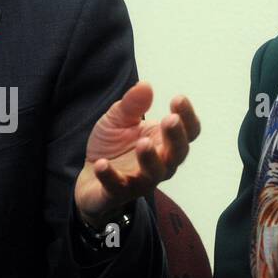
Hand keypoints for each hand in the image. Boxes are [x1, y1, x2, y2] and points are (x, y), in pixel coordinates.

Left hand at [74, 81, 198, 226]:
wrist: (90, 176)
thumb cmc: (113, 145)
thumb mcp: (118, 119)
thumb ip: (132, 104)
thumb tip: (145, 85)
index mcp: (164, 142)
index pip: (187, 131)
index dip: (187, 117)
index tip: (178, 99)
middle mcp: (160, 163)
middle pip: (177, 153)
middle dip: (175, 137)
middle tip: (169, 120)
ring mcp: (141, 180)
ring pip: (154, 174)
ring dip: (150, 159)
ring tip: (143, 143)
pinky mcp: (118, 193)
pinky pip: (117, 187)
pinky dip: (109, 176)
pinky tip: (102, 164)